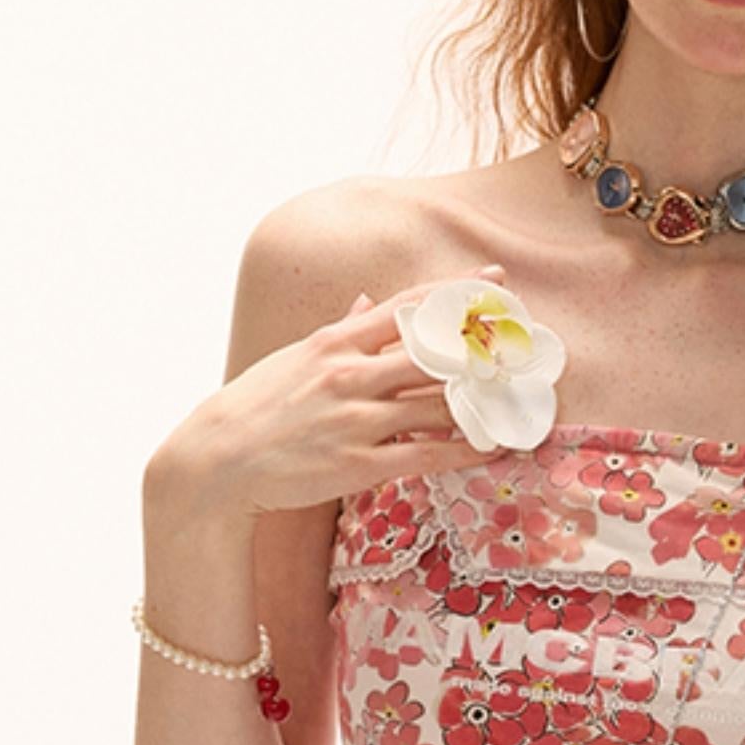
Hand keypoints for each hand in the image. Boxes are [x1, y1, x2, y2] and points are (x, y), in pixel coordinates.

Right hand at [166, 263, 513, 517]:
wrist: (218, 458)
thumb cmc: (259, 406)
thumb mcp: (296, 357)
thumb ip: (341, 330)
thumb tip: (366, 301)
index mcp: (336, 341)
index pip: (409, 307)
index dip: (458, 293)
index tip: (496, 281)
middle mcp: (350, 374)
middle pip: (435, 352)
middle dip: (484, 347)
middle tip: (525, 344)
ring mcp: (356, 419)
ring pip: (437, 405)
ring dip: (484, 403)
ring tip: (520, 400)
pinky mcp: (359, 463)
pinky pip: (425, 454)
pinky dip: (464, 450)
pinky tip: (492, 446)